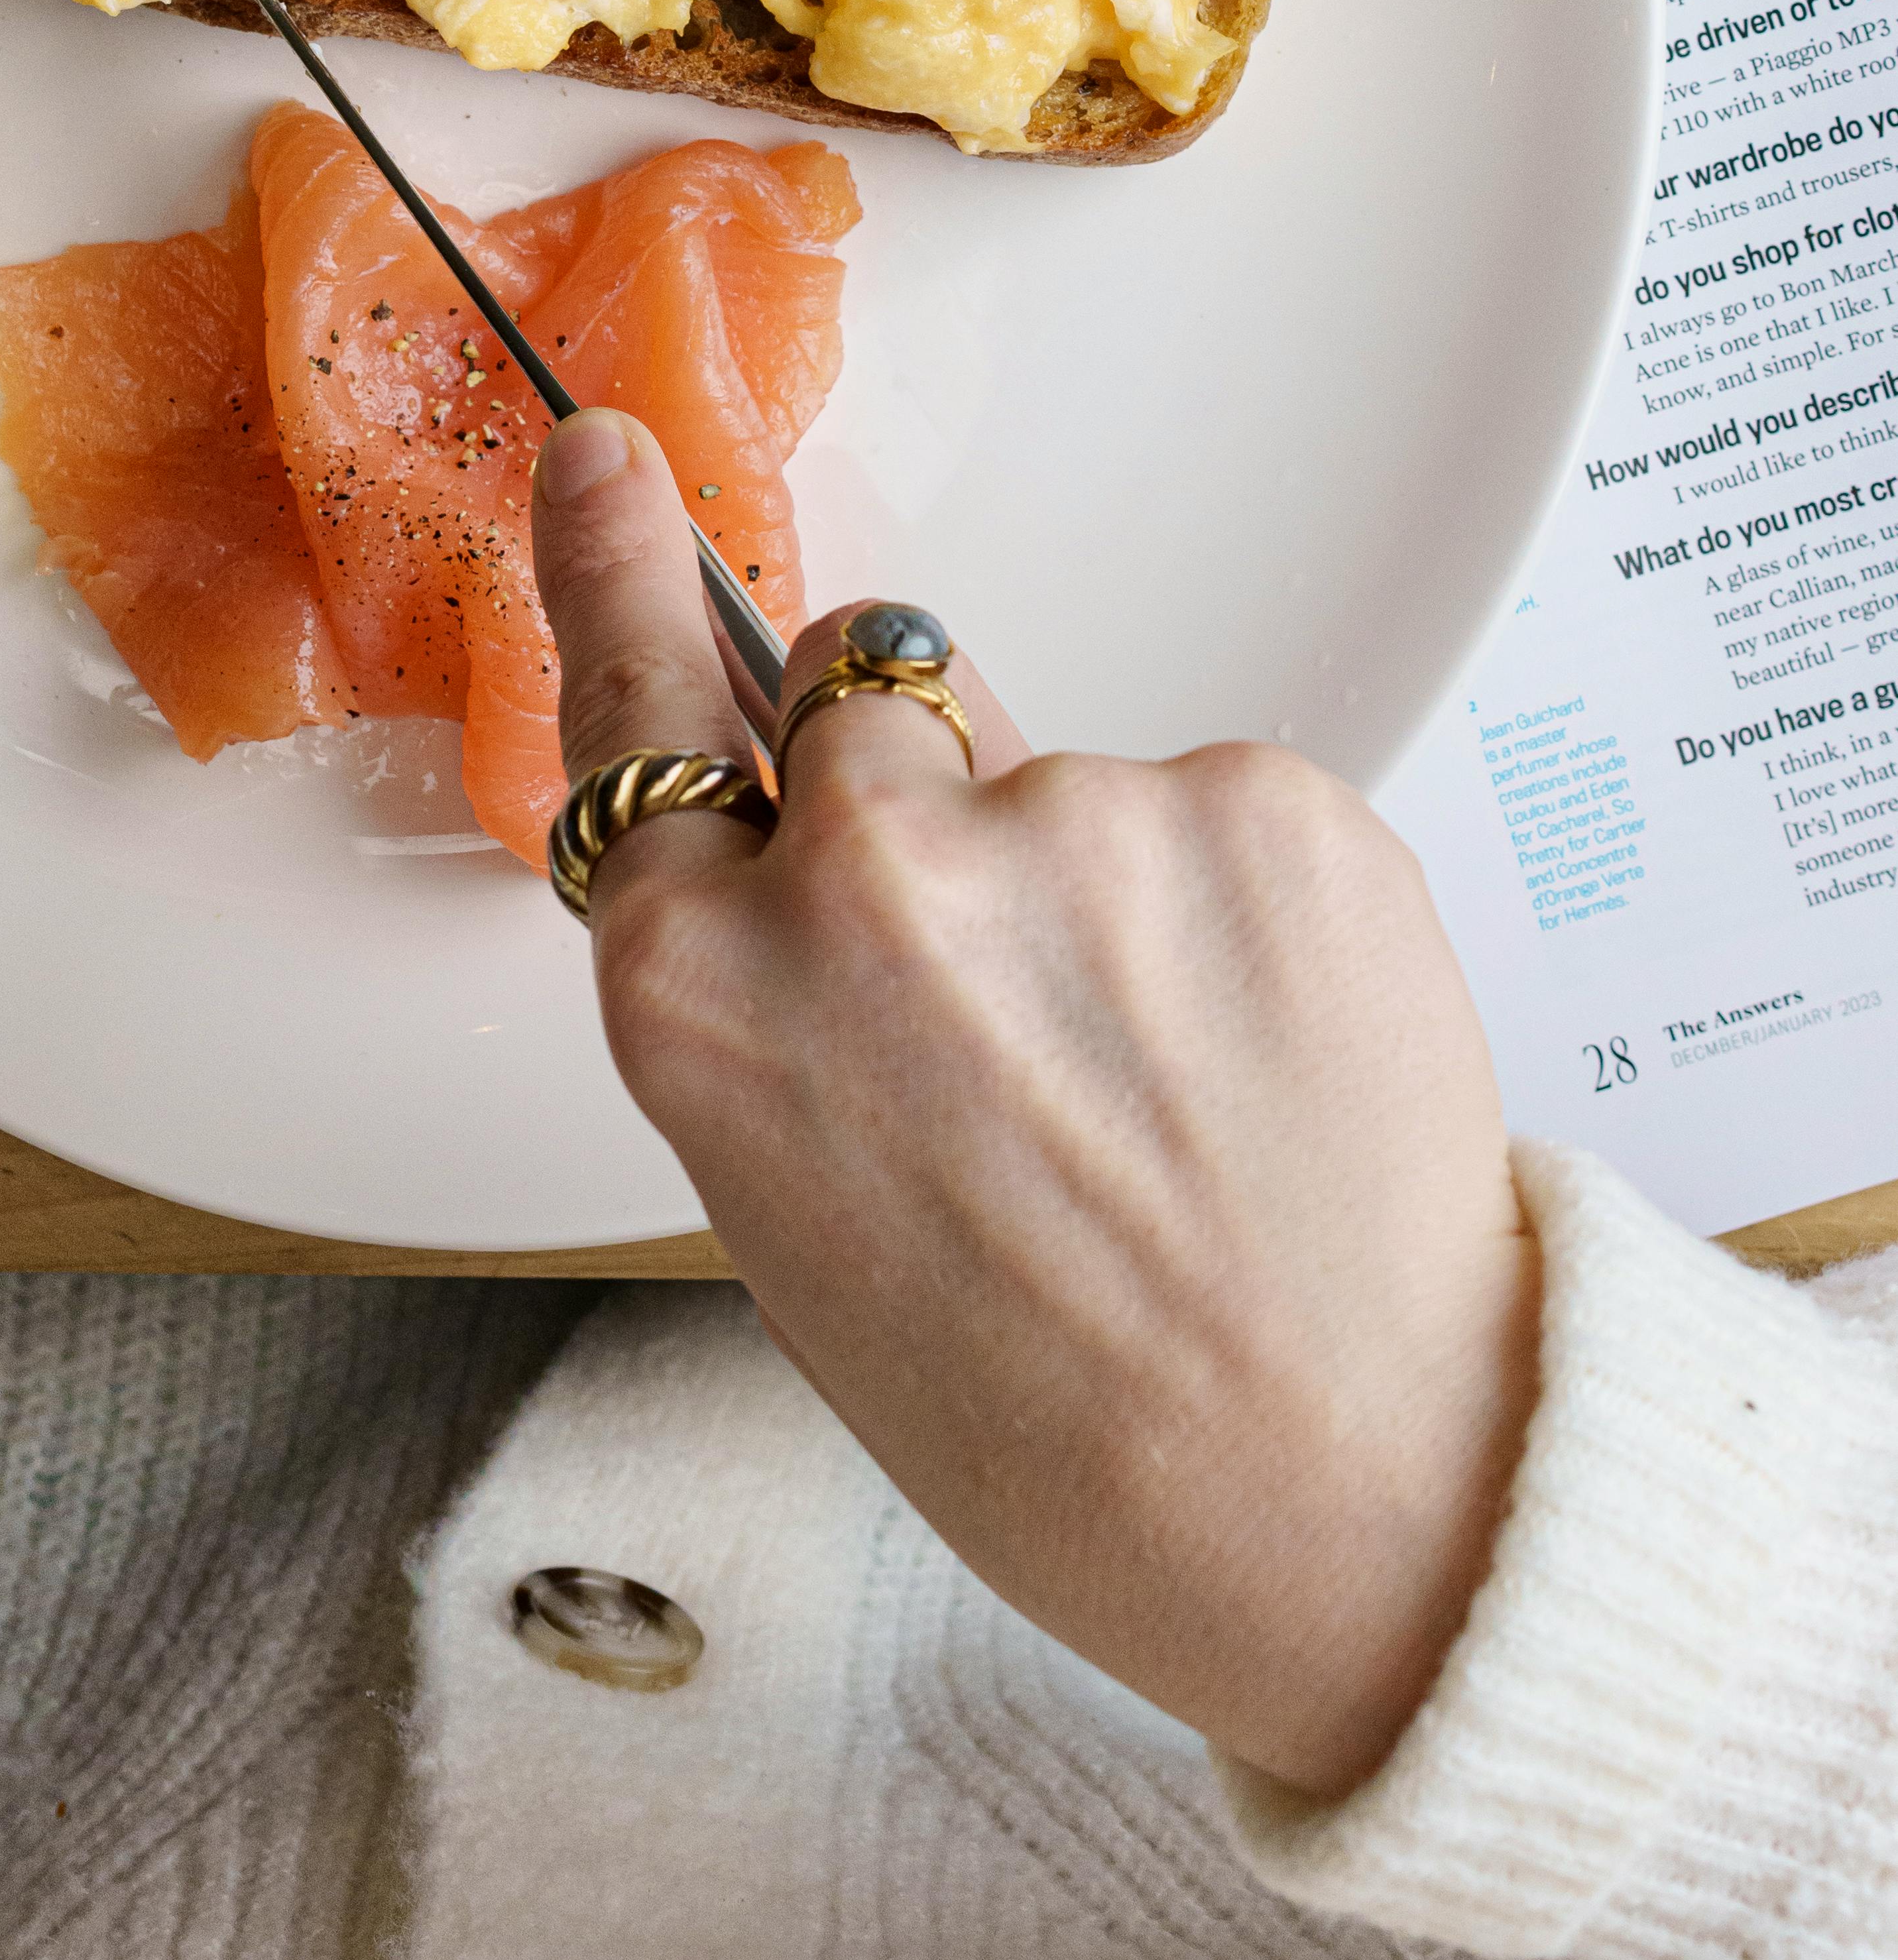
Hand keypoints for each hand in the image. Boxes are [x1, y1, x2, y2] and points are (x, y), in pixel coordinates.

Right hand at [532, 410, 1539, 1802]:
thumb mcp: (812, 1214)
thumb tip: (845, 854)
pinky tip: (1273, 1067)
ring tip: (1185, 1100)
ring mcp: (1074, 820)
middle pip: (870, 698)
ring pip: (1067, 781)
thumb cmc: (1065, 1418)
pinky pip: (1221, 808)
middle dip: (931, 787)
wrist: (1347, 1501)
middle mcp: (867, 880)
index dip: (626, 573)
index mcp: (711, 996)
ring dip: (1110, 893)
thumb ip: (792, 1000)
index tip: (612, 458)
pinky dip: (1248, 914)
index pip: (637, 719)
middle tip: (1033, 987)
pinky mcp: (1264, 798)